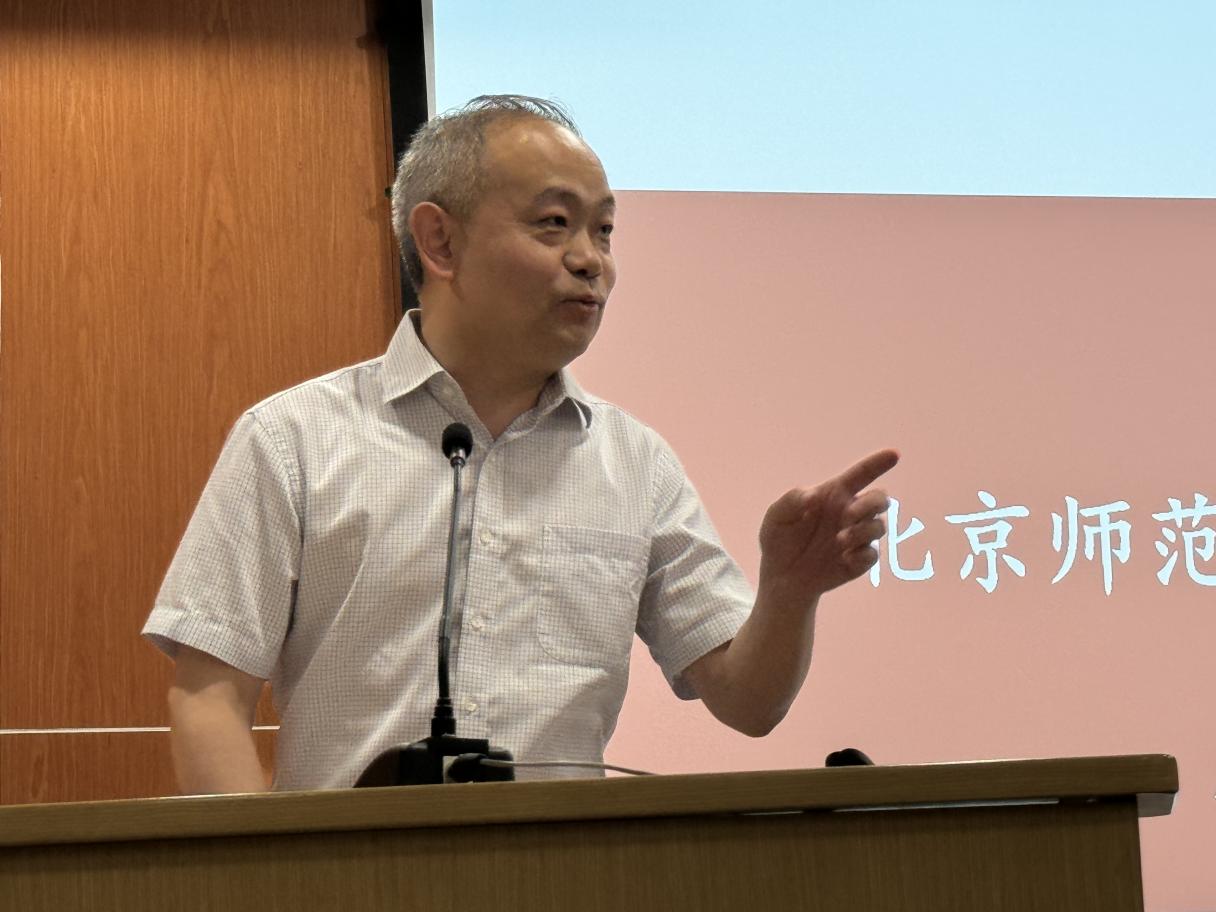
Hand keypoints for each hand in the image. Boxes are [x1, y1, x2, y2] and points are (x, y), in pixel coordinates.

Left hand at [758, 449, 899, 601]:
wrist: (780, 577)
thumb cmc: (779, 539)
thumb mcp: (776, 516)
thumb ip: (792, 500)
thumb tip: (814, 496)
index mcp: (834, 495)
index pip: (861, 475)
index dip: (878, 463)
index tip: (894, 454)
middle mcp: (850, 513)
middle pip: (880, 499)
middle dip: (871, 504)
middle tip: (847, 517)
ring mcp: (857, 537)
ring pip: (879, 526)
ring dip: (862, 531)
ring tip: (839, 541)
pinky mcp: (859, 561)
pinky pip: (872, 554)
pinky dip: (861, 555)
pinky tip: (843, 559)